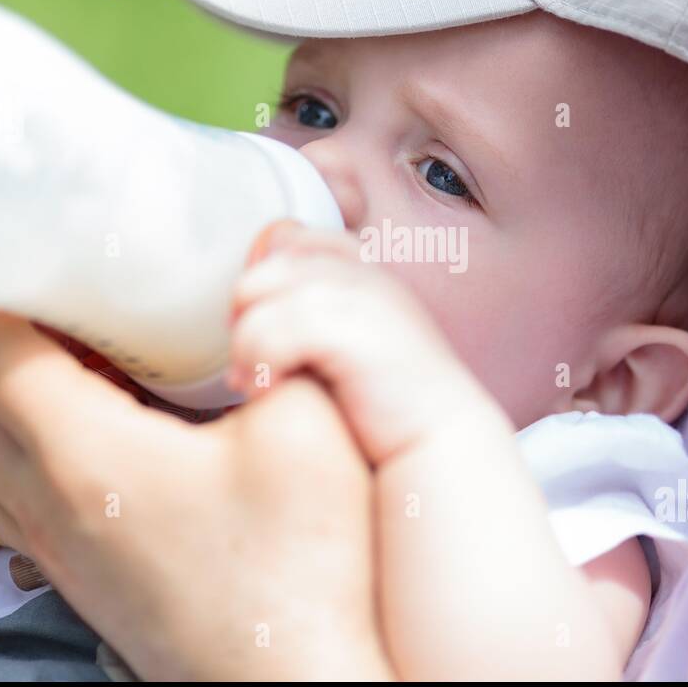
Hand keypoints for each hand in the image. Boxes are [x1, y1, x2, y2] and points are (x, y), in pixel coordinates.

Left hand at [0, 306, 393, 680]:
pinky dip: (21, 438)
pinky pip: (11, 491)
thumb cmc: (308, 571)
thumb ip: (283, 335)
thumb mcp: (311, 428)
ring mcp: (61, 550)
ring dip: (1, 383)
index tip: (18, 235)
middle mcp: (51, 506)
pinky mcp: (85, 577)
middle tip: (49, 275)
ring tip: (65, 339)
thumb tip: (259, 276)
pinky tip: (85, 422)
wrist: (307, 686)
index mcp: (85, 458)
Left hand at [230, 220, 511, 465]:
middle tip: (250, 363)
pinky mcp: (353, 334)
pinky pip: (273, 331)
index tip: (263, 332)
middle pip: (266, 265)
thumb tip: (242, 301)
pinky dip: (259, 363)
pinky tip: (268, 393)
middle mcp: (365, 274)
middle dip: (246, 314)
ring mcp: (361, 299)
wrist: (444, 449)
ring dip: (246, 344)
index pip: (289, 237)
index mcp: (367, 272)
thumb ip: (306, 315)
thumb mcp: (346, 349)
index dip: (264, 282)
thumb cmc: (390, 411)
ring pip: (258, 294)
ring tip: (253, 384)